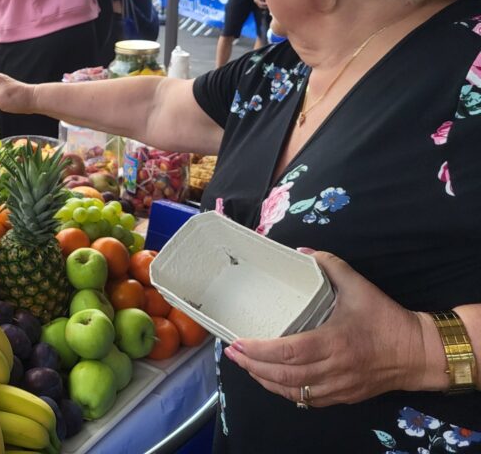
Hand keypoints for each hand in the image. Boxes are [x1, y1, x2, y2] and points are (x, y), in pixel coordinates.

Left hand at [222, 251, 427, 406]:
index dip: (259, 350)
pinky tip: (271, 380)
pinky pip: (307, 399)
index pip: (288, 352)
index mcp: (334, 342)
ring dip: (264, 380)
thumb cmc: (386, 318)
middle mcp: (333, 369)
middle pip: (284, 375)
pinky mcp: (343, 396)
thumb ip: (329, 264)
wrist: (418, 353)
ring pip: (293, 391)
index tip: (238, 342)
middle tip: (232, 353)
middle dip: (253, 366)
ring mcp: (338, 386)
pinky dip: (285, 391)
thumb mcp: (359, 285)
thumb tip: (300, 251)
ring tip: (245, 365)